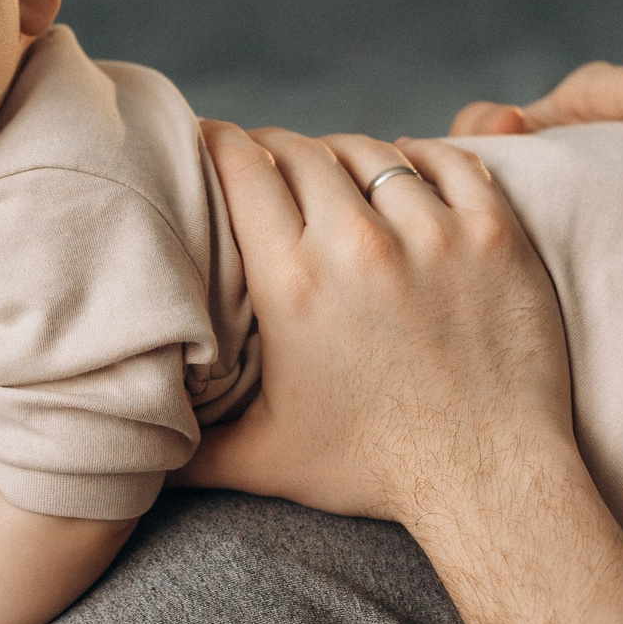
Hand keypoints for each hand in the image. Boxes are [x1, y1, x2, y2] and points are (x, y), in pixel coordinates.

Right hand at [178, 125, 577, 528]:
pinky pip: (449, 159)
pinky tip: (406, 170)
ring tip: (336, 169)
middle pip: (302, 151)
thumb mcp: (264, 459)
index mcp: (291, 284)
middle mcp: (357, 245)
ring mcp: (433, 233)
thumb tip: (128, 449)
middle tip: (271, 159)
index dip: (221, 145)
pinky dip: (421, 155)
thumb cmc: (375, 471)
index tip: (214, 142)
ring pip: (373, 151)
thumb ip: (189, 450)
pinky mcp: (493, 234)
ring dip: (346, 154)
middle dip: (278, 148)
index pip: (242, 169)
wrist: (489, 481)